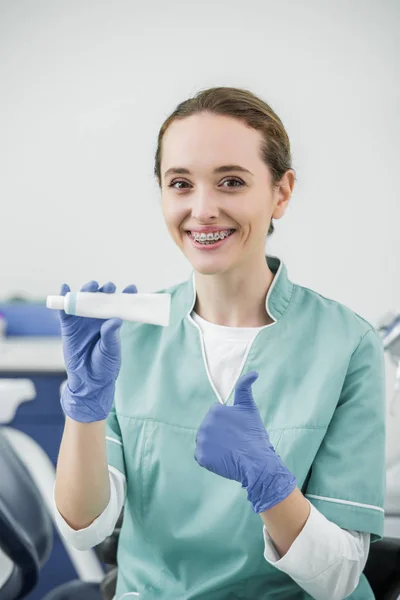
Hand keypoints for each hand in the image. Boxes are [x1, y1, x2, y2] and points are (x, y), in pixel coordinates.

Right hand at [59, 280, 136, 422]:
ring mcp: (83, 321)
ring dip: (87, 290)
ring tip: (92, 286)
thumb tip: (115, 319)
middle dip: (105, 290)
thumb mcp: (111, 350)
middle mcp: (97, 319)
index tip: (133, 288)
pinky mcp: (69, 327)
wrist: (88, 381)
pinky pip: (65, 311)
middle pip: (101, 299)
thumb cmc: (104, 365)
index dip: (126, 295)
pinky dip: (64, 299)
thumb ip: (111, 334)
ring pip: (84, 301)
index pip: (120, 305)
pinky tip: (65, 288)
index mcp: (111, 322)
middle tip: (110, 287)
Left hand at [194, 371, 296, 512]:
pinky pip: (202, 455)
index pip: (216, 415)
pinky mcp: (201, 457)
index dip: (227, 423)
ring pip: (205, 441)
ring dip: (214, 445)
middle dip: (220, 433)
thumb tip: (253, 372)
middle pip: (209, 428)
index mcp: (214, 411)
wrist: (256, 461)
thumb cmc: (254, 434)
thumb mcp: (250, 408)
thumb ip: (245, 388)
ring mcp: (202, 441)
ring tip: (229, 450)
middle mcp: (204, 425)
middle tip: (234, 441)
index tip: (237, 430)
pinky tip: (223, 458)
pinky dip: (210, 458)